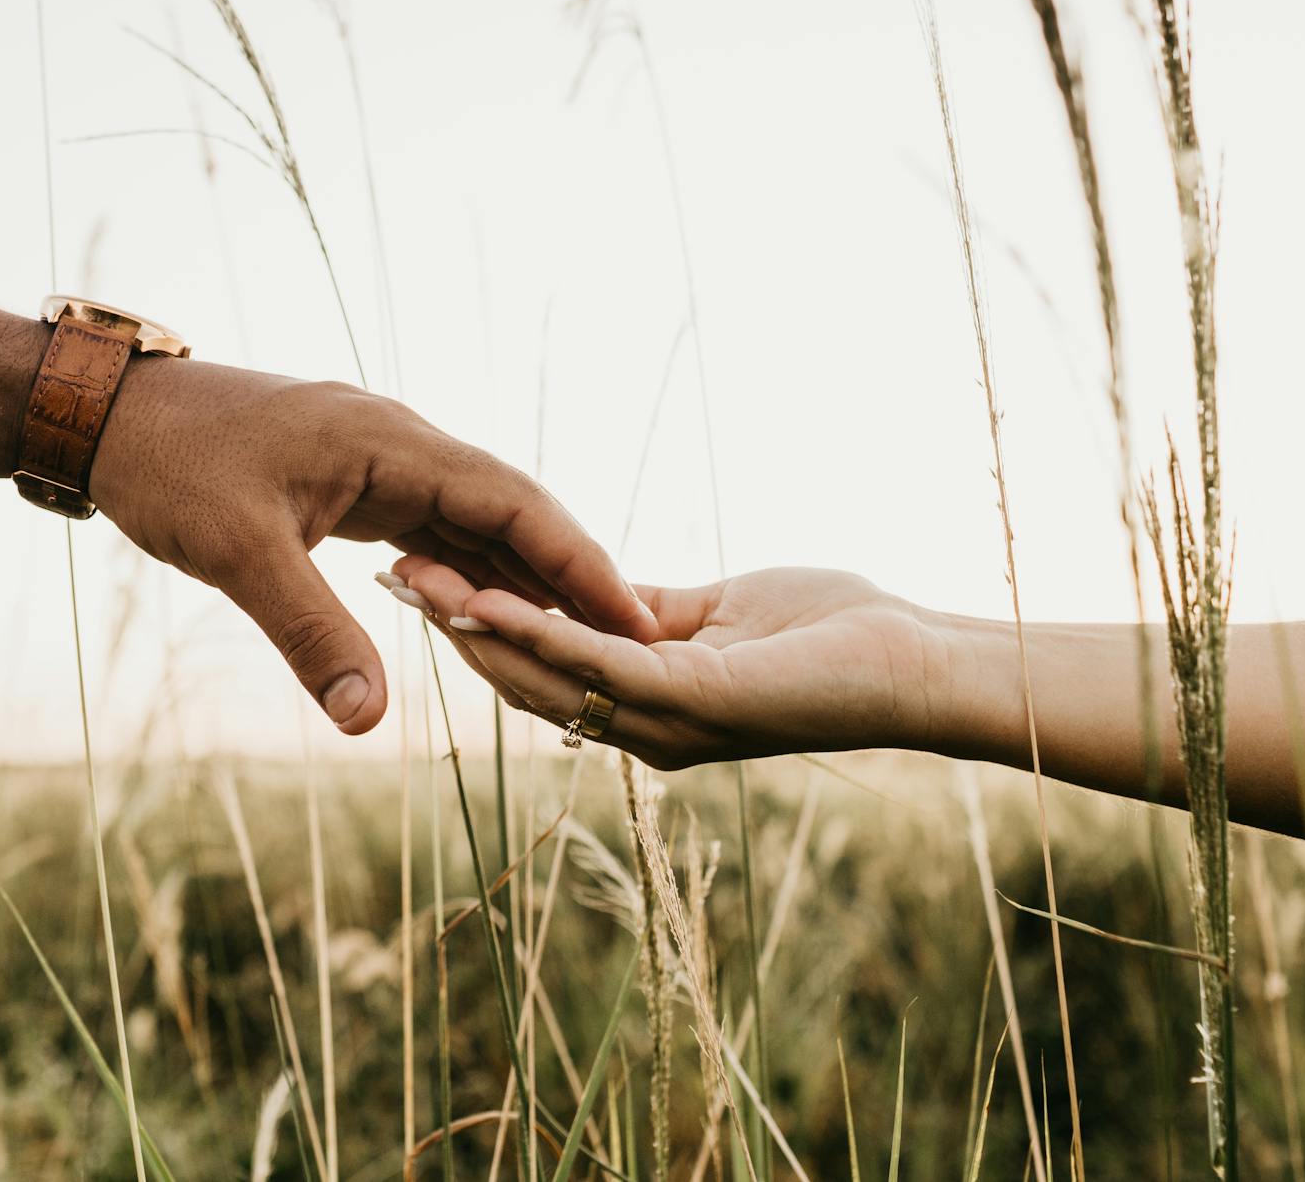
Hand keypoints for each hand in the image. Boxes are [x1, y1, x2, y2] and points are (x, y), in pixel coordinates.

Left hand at [88, 358, 658, 733]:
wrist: (104, 414)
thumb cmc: (168, 467)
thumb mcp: (238, 555)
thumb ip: (311, 635)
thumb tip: (368, 722)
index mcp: (390, 442)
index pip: (513, 502)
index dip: (577, 560)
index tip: (633, 615)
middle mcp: (399, 443)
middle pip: (511, 509)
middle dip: (570, 571)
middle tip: (632, 637)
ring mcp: (377, 459)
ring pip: (474, 520)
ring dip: (522, 574)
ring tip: (581, 636)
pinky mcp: (351, 481)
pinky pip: (432, 526)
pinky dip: (467, 570)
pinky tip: (490, 611)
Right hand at [389, 557, 956, 767]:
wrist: (914, 660)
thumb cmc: (831, 633)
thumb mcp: (716, 612)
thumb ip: (649, 610)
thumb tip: (593, 590)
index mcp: (648, 702)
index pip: (543, 664)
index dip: (480, 624)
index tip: (420, 577)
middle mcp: (647, 727)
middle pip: (526, 680)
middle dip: (456, 628)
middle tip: (390, 577)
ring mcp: (669, 722)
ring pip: (548, 677)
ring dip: (479, 629)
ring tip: (419, 583)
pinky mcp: (698, 700)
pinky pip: (601, 662)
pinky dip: (541, 630)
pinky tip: (493, 598)